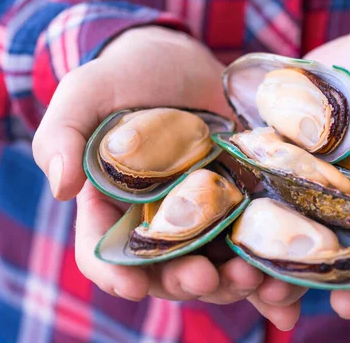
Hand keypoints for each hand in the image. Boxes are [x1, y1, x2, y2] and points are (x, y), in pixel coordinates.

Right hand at [32, 26, 303, 329]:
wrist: (184, 61)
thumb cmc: (129, 75)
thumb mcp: (89, 91)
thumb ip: (63, 131)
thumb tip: (61, 187)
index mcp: (113, 206)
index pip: (105, 252)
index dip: (115, 275)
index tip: (134, 286)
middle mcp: (159, 220)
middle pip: (168, 270)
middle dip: (187, 282)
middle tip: (207, 277)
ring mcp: (205, 215)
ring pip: (217, 266)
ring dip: (236, 284)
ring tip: (258, 278)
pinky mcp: (243, 203)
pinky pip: (256, 246)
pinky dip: (271, 273)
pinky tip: (288, 289)